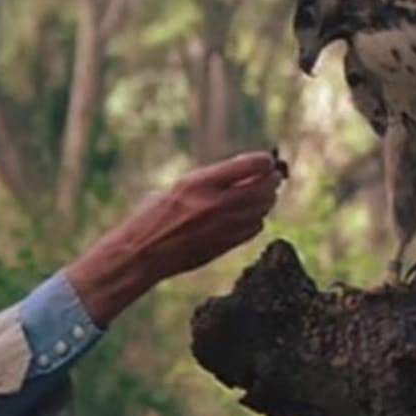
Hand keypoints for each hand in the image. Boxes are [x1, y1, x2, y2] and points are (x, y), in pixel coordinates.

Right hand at [65, 150, 282, 325]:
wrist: (142, 254)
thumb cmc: (151, 217)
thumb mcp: (178, 187)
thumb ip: (209, 181)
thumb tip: (239, 174)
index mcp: (200, 182)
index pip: (251, 165)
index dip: (264, 161)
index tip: (266, 160)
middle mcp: (216, 203)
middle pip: (263, 187)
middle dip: (271, 180)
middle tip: (273, 177)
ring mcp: (223, 226)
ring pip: (262, 209)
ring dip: (266, 200)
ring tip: (262, 195)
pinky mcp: (225, 245)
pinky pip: (255, 228)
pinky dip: (256, 219)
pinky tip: (247, 216)